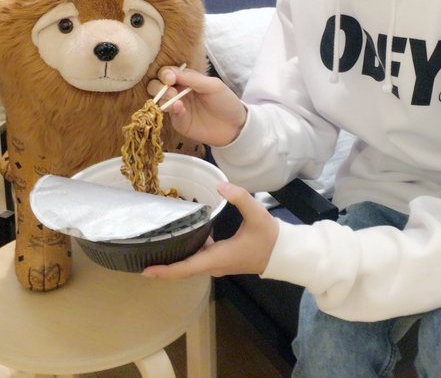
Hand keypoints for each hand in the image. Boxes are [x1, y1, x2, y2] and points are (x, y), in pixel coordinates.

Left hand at [142, 182, 278, 278]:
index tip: (146, 270)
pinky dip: (185, 252)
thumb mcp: (256, 213)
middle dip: (163, 265)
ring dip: (173, 259)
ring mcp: (217, 264)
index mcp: (217, 258)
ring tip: (155, 244)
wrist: (284, 253)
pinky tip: (181, 235)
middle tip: (141, 255)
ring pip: (190, 264)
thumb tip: (219, 184)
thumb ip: (238, 197)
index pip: (186, 268)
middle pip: (183, 269)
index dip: (165, 270)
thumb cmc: (269, 236)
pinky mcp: (221, 259)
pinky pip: (198, 258)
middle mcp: (214, 265)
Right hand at [148, 66, 246, 146]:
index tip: (170, 78)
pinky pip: (170, 116)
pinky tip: (180, 109)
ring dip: (164, 98)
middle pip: (156, 86)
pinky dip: (173, 111)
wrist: (235, 126)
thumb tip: (170, 73)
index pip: (167, 73)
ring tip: (175, 99)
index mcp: (186, 80)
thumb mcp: (212, 85)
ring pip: (159, 101)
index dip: (165, 74)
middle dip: (158, 87)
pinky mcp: (180, 122)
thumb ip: (191, 78)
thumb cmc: (225, 102)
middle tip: (171, 91)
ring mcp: (178, 108)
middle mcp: (178, 92)